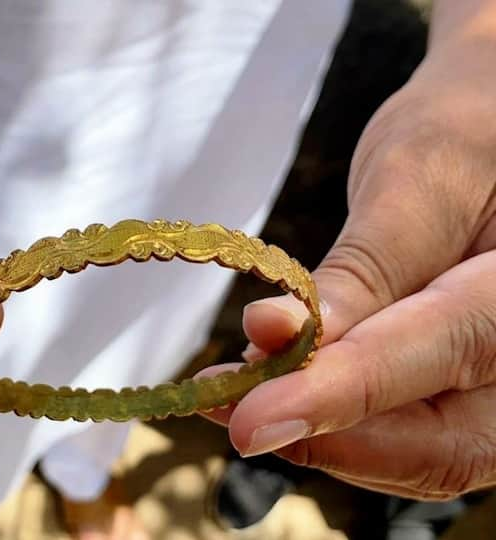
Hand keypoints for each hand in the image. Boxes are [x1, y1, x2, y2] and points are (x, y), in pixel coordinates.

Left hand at [199, 40, 495, 499]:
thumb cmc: (468, 134)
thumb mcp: (417, 181)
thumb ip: (359, 270)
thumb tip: (274, 335)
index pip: (449, 350)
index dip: (344, 391)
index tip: (247, 419)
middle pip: (447, 441)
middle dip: (329, 436)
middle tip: (231, 415)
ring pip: (424, 452)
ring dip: (324, 436)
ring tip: (239, 401)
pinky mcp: (477, 395)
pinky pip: (414, 436)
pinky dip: (343, 426)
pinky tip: (283, 396)